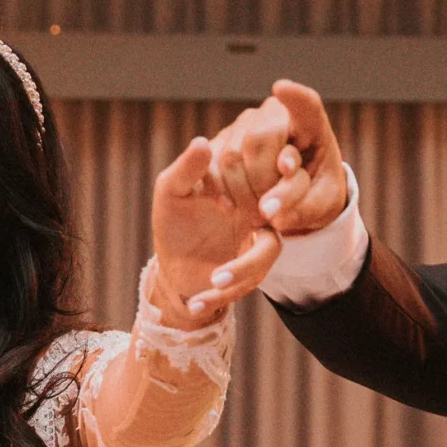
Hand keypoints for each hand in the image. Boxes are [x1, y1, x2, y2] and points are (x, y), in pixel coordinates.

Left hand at [149, 133, 288, 327]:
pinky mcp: (256, 267)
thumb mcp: (171, 192)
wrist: (175, 268)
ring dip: (240, 270)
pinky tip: (195, 304)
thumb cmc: (173, 222)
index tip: (221, 205)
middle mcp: (259, 206)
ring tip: (212, 281)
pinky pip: (252, 277)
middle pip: (275, 213)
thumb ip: (186, 170)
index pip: (260, 175)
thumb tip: (204, 142)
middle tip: (221, 253)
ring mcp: (261, 238)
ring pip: (266, 251)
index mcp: (242, 181)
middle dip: (250, 222)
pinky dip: (222, 293)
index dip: (247, 189)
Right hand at [209, 80, 348, 237]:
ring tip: (257, 215)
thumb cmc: (314, 197)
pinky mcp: (221, 143)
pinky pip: (210, 165)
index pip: (306, 107)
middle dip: (263, 181)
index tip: (281, 88)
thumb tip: (268, 210)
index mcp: (310, 128)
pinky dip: (219, 190)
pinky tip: (230, 207)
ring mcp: (245, 126)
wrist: (293, 202)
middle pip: (259, 139)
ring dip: (243, 193)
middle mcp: (275, 117)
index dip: (295, 97)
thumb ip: (301, 208)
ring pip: (232, 155)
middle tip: (270, 212)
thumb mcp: (320, 207)